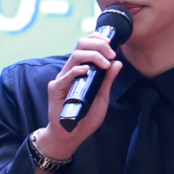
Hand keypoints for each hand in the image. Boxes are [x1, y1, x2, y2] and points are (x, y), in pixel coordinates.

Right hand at [35, 33, 122, 160]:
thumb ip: (108, 80)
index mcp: (80, 70)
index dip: (97, 39)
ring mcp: (62, 78)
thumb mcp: (102, 96)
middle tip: (111, 53)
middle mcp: (70, 71)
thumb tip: (118, 62)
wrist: (71, 135)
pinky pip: (66, 75)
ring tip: (105, 63)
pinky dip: (77, 70)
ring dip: (93, 55)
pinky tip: (87, 70)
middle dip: (98, 44)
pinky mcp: (55, 89)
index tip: (112, 43)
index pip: (86, 46)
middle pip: (80, 45)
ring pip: (75, 56)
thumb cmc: (85, 117)